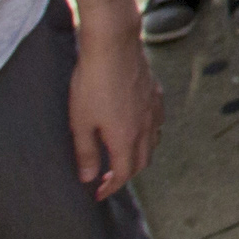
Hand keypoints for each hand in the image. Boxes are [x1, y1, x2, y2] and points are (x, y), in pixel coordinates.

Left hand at [66, 24, 162, 198]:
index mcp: (125, 138)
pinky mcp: (155, 93)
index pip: (124, 174)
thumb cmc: (93, 82)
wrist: (113, 45)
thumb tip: (88, 176)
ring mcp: (153, 110)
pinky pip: (158, 122)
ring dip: (139, 155)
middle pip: (142, 162)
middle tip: (108, 177)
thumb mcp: (80, 121)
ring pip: (153, 142)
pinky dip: (149, 133)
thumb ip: (86, 152)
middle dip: (126, 175)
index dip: (111, 187)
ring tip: (123, 154)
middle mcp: (145, 128)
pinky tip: (138, 126)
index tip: (98, 193)